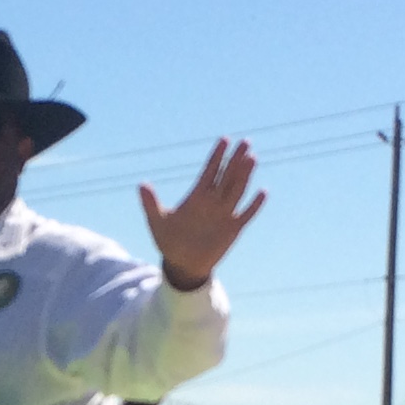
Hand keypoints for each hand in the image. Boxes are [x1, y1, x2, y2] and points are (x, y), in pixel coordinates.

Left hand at [141, 140, 265, 290]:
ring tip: (252, 158)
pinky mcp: (232, 230)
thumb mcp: (157, 221)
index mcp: (196, 196)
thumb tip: (141, 184)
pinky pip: (246, 215)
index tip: (224, 139)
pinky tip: (262, 192)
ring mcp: (224, 214)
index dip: (217, 156)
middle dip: (235, 159)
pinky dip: (254, 205)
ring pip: (237, 190)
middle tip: (246, 141)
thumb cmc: (168, 241)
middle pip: (227, 176)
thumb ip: (151, 203)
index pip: (209, 171)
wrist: (182, 265)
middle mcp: (213, 202)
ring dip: (245, 175)